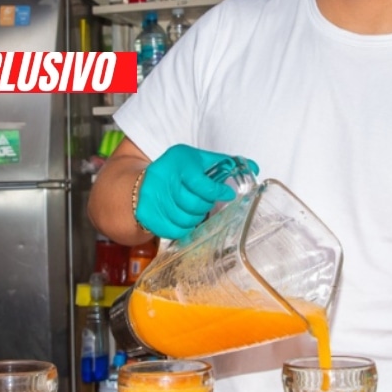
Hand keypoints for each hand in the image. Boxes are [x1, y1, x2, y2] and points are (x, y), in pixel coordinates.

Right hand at [135, 145, 257, 239]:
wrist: (137, 185)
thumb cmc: (176, 171)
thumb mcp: (196, 160)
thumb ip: (224, 162)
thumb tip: (255, 166)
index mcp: (177, 161)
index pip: (204, 184)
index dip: (219, 192)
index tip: (228, 193)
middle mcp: (162, 178)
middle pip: (196, 204)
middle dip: (206, 205)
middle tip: (206, 202)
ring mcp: (153, 198)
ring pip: (188, 219)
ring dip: (197, 218)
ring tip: (195, 210)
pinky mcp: (148, 216)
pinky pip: (176, 231)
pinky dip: (185, 229)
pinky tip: (185, 219)